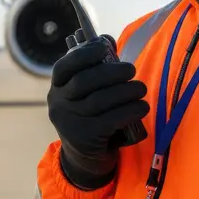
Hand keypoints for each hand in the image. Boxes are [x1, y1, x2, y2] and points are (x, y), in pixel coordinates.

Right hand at [47, 35, 149, 189]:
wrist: (84, 159)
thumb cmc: (91, 117)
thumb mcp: (87, 94)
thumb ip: (95, 68)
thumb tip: (107, 39)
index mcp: (57, 88)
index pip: (65, 66)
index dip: (84, 53)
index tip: (105, 46)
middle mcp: (58, 104)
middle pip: (85, 81)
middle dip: (112, 72)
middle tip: (132, 70)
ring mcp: (69, 122)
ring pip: (100, 100)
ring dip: (126, 91)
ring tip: (141, 89)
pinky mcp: (85, 137)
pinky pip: (111, 119)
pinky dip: (130, 110)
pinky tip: (141, 107)